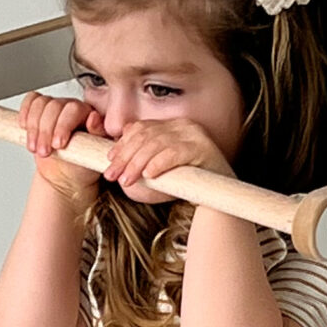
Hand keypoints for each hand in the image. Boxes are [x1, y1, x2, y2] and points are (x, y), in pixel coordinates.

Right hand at [20, 92, 102, 195]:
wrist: (65, 174)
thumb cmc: (81, 164)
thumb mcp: (91, 153)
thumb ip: (96, 133)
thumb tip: (94, 118)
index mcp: (87, 113)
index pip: (73, 110)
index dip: (62, 126)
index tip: (58, 145)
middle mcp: (70, 107)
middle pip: (53, 106)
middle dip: (45, 132)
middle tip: (44, 152)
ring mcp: (54, 107)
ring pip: (40, 105)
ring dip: (33, 128)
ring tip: (34, 148)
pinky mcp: (39, 111)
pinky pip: (31, 101)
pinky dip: (25, 113)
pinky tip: (24, 128)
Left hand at [103, 116, 234, 203]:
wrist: (216, 201)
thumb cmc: (184, 186)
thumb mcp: (156, 171)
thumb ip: (139, 159)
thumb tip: (115, 149)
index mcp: (172, 126)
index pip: (141, 128)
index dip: (122, 144)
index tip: (110, 160)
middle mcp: (184, 126)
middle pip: (146, 136)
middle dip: (125, 157)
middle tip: (112, 175)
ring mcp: (195, 135)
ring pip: (157, 144)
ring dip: (137, 163)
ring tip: (126, 180)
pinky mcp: (204, 148)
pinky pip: (176, 153)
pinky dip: (159, 163)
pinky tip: (149, 175)